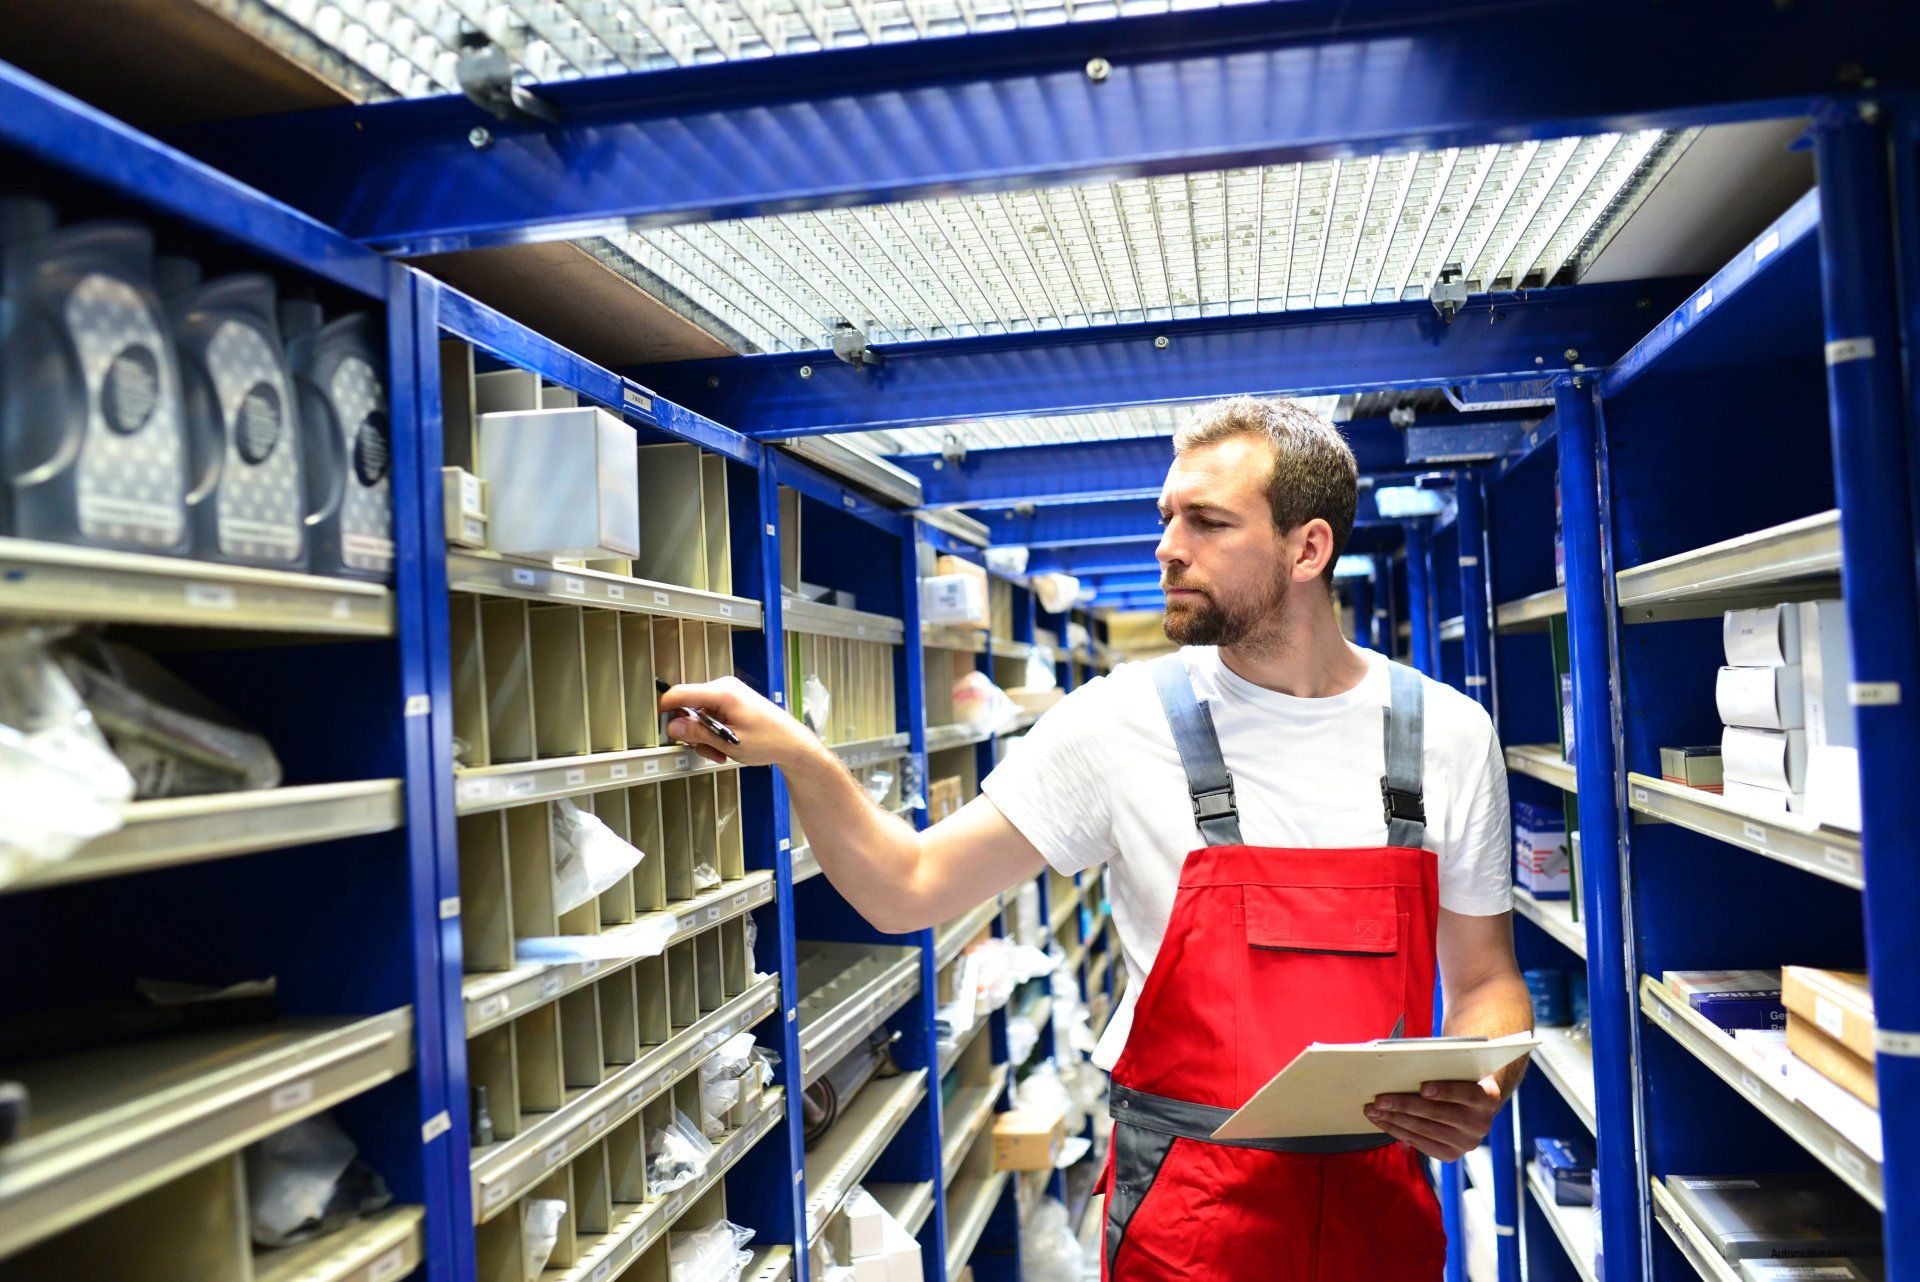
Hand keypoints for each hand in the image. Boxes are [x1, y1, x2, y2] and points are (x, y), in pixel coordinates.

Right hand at [658, 676, 819, 768]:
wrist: (792, 743)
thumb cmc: (769, 740)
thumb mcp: (729, 742)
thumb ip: (698, 733)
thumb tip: (673, 726)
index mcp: (723, 692)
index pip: (681, 693)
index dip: (666, 708)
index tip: (660, 723)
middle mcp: (724, 688)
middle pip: (689, 708)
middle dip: (694, 733)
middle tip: (708, 749)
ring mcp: (729, 694)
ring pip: (699, 716)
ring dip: (705, 738)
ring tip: (722, 752)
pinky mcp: (732, 702)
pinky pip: (711, 717)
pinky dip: (714, 734)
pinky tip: (726, 747)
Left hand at [1363, 1075, 1503, 1160]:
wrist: (1474, 1102)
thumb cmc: (1457, 1076)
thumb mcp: (1457, 1068)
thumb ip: (1440, 1068)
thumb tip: (1402, 1065)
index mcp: (1487, 1097)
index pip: (1467, 1094)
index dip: (1445, 1091)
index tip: (1423, 1087)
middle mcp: (1480, 1124)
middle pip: (1438, 1114)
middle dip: (1405, 1106)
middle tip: (1379, 1100)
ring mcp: (1466, 1143)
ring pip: (1425, 1130)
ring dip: (1394, 1120)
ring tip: (1372, 1110)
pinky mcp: (1451, 1155)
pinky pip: (1419, 1143)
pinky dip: (1397, 1131)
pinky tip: (1381, 1121)